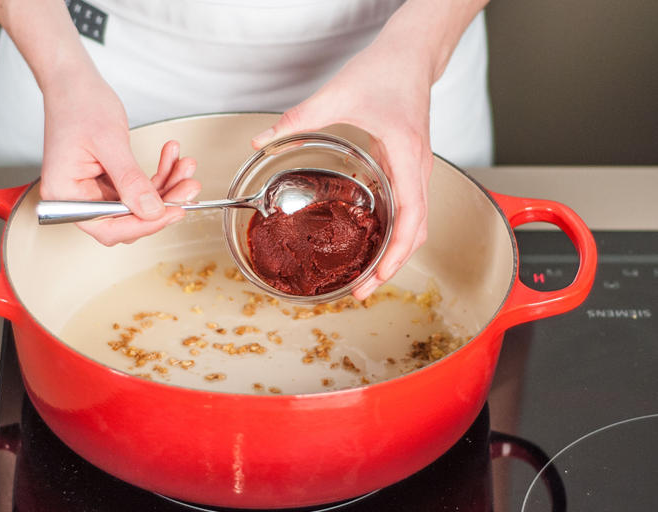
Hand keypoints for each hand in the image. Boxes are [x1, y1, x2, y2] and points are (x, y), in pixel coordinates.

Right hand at [40, 72, 199, 244]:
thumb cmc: (78, 103)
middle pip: (127, 218)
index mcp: (66, 195)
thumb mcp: (109, 143)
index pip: (109, 227)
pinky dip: (158, 174)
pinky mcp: (107, 180)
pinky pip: (138, 187)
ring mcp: (93, 190)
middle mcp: (78, 198)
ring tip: (184, 166)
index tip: (172, 212)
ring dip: (166, 185)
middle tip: (188, 187)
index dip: (143, 224)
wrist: (73, 81)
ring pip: (138, 203)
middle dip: (162, 202)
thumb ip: (131, 181)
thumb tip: (151, 211)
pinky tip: (171, 158)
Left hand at [252, 39, 431, 299]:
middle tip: (363, 291)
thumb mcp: (337, 94)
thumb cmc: (385, 71)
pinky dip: (396, 234)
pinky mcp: (410, 168)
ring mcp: (417, 170)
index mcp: (405, 154)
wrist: (411, 54)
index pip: (412, 216)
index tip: (378, 277)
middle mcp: (417, 168)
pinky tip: (374, 243)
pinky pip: (410, 210)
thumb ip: (297, 119)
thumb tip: (261, 140)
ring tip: (369, 276)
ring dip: (396, 254)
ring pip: (416, 225)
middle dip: (393, 266)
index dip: (396, 252)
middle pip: (417, 232)